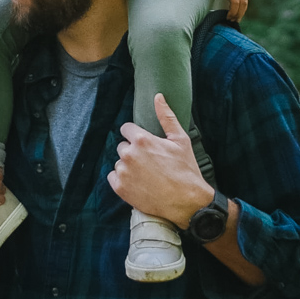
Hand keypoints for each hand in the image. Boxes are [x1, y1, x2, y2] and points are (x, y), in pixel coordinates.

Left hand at [106, 95, 214, 228]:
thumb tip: (158, 96)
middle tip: (149, 162)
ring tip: (146, 175)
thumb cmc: (186, 170)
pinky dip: (122, 180)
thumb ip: (166, 116)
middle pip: (122, 146)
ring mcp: (123, 172)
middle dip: (133, 151)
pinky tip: (137, 183)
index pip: (126, 129)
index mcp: (141, 140)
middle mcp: (128, 154)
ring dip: (128, 166)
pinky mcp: (119, 188)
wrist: (186, 202)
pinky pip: (113, 177)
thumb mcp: (180, 139)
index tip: (145, 145)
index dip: (136, 136)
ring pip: (119, 162)